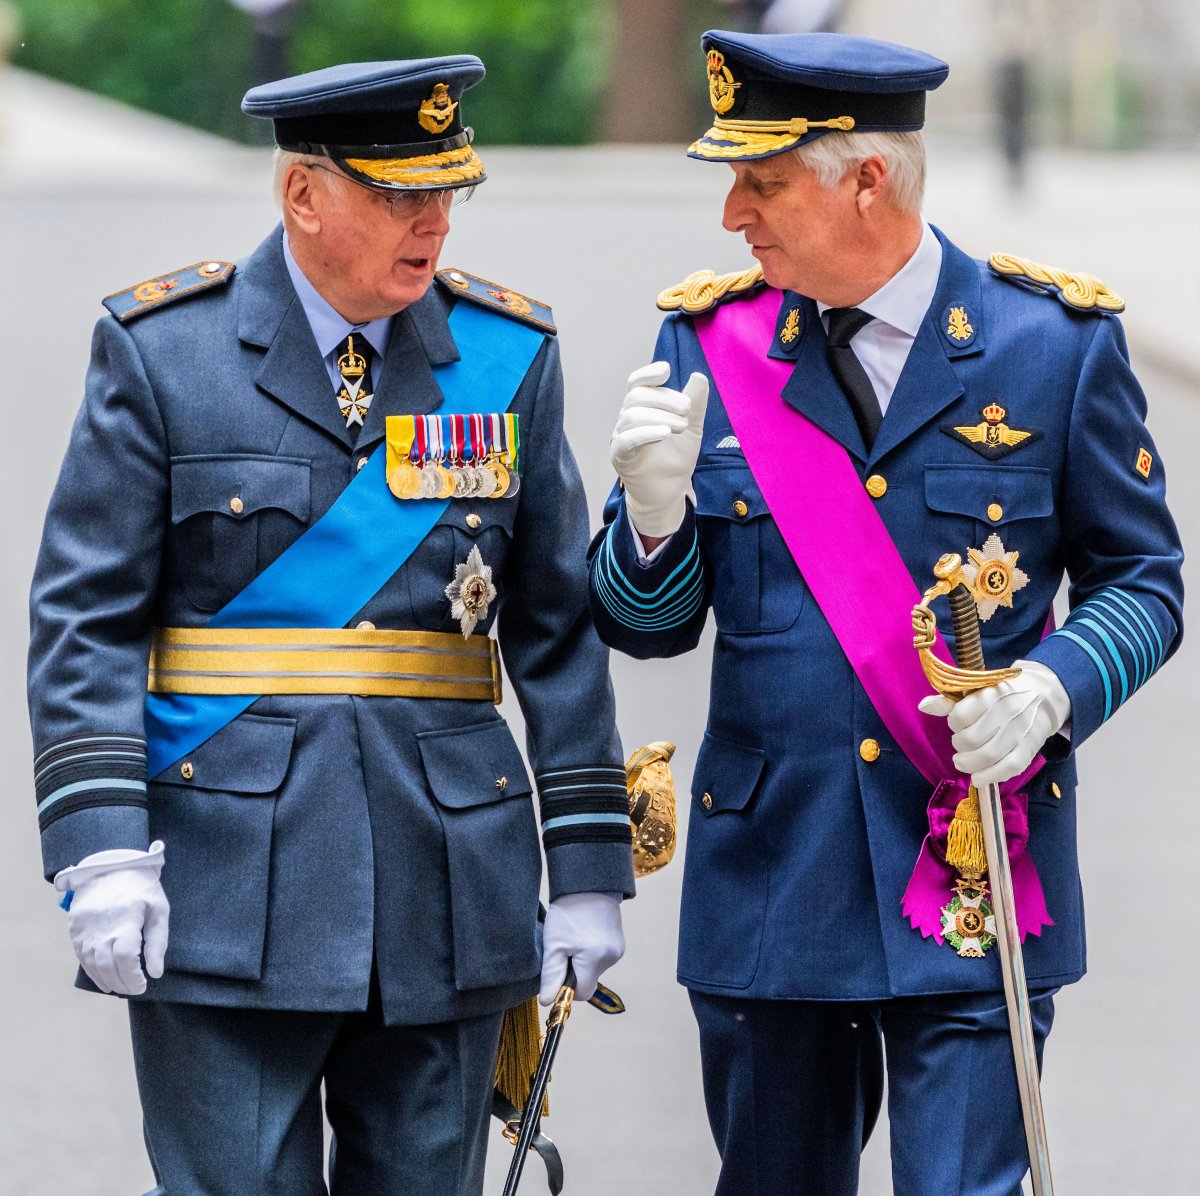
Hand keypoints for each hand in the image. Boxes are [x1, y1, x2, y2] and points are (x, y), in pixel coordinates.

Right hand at [54, 841, 169, 995]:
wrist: (110, 865)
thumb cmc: (141, 887)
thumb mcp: (159, 908)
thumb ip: (158, 941)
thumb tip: (156, 972)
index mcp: (126, 919)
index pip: (126, 958)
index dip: (133, 977)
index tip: (143, 984)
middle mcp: (102, 926)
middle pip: (108, 965)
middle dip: (122, 983)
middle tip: (134, 990)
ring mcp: (85, 928)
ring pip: (93, 964)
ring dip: (106, 980)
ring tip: (120, 987)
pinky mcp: (75, 928)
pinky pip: (81, 956)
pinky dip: (92, 971)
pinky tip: (104, 978)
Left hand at [539, 892, 623, 1005]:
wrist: (588, 884)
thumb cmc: (568, 912)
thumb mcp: (554, 943)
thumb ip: (551, 975)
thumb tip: (547, 1002)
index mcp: (595, 960)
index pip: (582, 993)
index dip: (567, 987)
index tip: (558, 969)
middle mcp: (611, 958)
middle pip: (589, 980)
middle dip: (574, 971)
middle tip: (563, 948)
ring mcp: (618, 950)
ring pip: (594, 969)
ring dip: (582, 960)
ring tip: (574, 936)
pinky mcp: (619, 942)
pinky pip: (601, 957)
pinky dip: (591, 952)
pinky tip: (584, 933)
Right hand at [610, 362, 708, 538]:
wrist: (670, 493)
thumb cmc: (675, 460)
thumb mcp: (691, 428)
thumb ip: (695, 404)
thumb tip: (699, 376)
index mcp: (641, 410)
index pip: (636, 384)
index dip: (647, 374)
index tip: (666, 370)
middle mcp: (627, 420)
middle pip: (637, 397)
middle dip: (664, 398)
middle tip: (687, 409)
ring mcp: (621, 438)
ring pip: (632, 415)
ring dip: (660, 416)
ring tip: (682, 426)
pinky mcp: (620, 456)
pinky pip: (626, 439)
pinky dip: (646, 432)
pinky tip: (665, 432)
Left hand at [918, 660, 1070, 786]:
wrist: (1042, 697)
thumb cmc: (1000, 696)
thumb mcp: (976, 691)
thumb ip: (949, 701)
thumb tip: (924, 706)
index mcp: (991, 694)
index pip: (960, 716)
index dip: (953, 723)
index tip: (957, 724)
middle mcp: (1008, 711)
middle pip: (971, 739)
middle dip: (959, 746)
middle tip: (959, 745)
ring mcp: (1020, 731)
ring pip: (988, 756)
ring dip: (969, 764)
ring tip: (962, 762)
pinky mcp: (1029, 749)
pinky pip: (1009, 768)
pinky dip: (990, 776)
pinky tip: (978, 777)